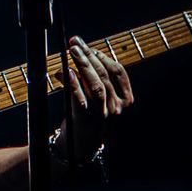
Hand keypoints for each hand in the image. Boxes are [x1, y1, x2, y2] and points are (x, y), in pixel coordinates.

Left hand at [62, 35, 132, 159]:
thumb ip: (94, 79)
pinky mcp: (85, 121)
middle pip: (104, 75)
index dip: (104, 56)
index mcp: (125, 100)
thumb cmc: (88, 117)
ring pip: (96, 86)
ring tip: (72, 51)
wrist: (79, 147)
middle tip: (75, 42)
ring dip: (83, 65)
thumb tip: (81, 54)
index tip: (90, 46)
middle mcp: (116, 107)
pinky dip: (73, 84)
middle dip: (89, 55)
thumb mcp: (97, 98)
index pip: (118, 72)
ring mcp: (102, 115)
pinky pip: (80, 100)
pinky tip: (66, 71)